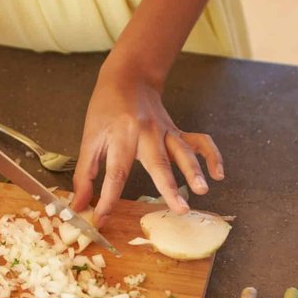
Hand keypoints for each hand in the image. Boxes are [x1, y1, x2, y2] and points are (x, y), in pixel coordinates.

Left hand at [72, 58, 223, 224]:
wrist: (129, 77)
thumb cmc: (105, 109)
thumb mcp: (89, 139)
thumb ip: (84, 175)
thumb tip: (78, 205)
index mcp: (121, 137)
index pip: (116, 174)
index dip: (108, 199)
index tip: (102, 220)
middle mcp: (147, 134)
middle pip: (158, 163)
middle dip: (169, 188)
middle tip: (180, 209)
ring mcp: (165, 132)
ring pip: (183, 152)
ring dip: (194, 171)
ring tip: (203, 190)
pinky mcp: (176, 132)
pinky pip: (198, 142)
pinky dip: (212, 156)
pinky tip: (219, 174)